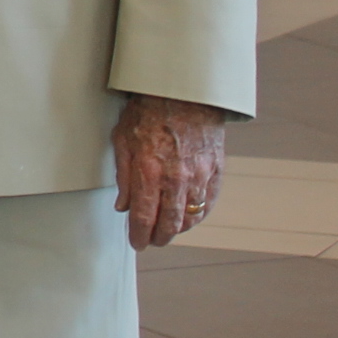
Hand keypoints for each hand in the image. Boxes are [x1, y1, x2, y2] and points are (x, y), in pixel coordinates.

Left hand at [114, 92, 226, 247]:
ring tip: (167, 231)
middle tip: (151, 241)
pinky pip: (209, 203)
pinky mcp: (216, 171)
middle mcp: (176, 178)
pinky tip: (189, 219)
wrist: (184, 94)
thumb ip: (124, 177)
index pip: (144, 216)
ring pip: (191, 216)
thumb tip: (123, 206)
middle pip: (170, 223)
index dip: (139, 234)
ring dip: (178, 229)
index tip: (137, 242)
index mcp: (149, 171)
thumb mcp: (122, 141)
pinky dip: (198, 215)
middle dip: (159, 237)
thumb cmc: (149, 113)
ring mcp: (200, 176)